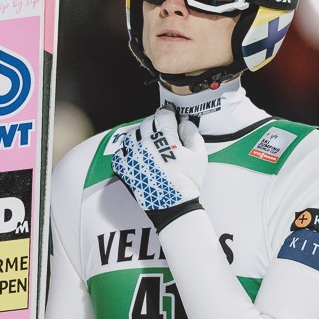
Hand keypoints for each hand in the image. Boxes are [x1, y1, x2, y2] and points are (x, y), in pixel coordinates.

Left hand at [112, 108, 206, 229]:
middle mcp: (146, 143)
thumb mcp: (199, 155)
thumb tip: (185, 123)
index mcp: (165, 137)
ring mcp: (133, 156)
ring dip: (139, 135)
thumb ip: (192, 134)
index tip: (170, 114)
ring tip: (147, 141)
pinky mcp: (125, 169)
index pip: (163, 115)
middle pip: (147, 122)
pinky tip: (134, 155)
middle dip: (155, 123)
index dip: (168, 113)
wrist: (174, 205)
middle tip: (162, 129)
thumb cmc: (187, 181)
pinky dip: (126, 152)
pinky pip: (119, 154)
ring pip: (131, 135)